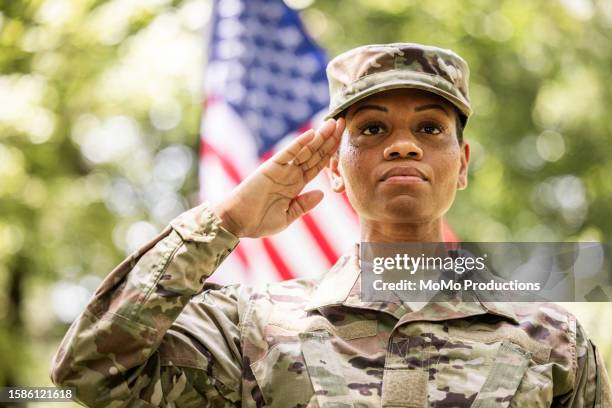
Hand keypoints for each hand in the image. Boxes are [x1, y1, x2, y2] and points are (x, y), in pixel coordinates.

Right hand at [212, 118, 344, 237]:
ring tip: (332, 124)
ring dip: (319, 137)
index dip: (331, 154)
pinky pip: (287, 153)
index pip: (318, 165)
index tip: (343, 142)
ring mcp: (282, 169)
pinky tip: (311, 134)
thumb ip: (304, 204)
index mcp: (296, 185)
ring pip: (304, 150)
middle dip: (329, 140)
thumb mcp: (288, 216)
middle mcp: (291, 174)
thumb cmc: (259, 221)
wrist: (237, 222)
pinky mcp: (270, 167)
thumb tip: (322, 194)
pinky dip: (299, 143)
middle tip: (343, 123)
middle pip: (314, 154)